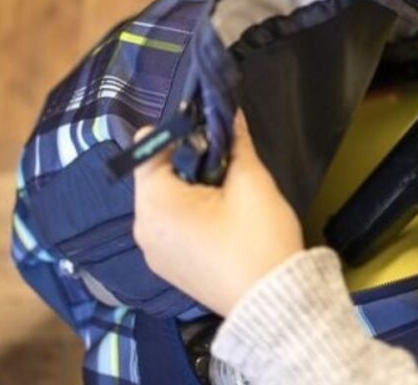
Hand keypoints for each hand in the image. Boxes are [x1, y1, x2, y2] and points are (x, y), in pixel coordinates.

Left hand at [132, 111, 303, 315]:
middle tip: (223, 160)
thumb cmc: (259, 239)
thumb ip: (235, 143)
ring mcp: (152, 253)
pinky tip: (218, 219)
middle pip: (154, 176)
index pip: (148, 149)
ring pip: (162, 202)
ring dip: (186, 188)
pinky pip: (168, 227)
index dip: (176, 131)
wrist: (274, 305)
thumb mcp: (252, 183)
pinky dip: (186, 215)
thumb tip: (228, 112)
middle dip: (184, 161)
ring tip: (224, 191)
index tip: (207, 129)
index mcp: (156, 204)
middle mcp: (142, 228)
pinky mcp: (167, 269)